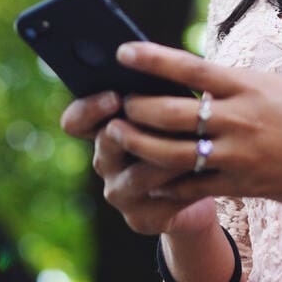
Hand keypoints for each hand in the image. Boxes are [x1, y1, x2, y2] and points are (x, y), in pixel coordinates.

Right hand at [60, 89, 218, 237]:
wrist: (200, 185)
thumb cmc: (183, 133)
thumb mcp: (169, 109)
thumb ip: (157, 93)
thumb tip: (162, 62)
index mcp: (102, 129)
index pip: (75, 120)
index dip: (89, 108)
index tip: (114, 96)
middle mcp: (104, 161)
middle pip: (106, 143)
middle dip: (134, 129)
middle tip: (159, 117)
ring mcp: (119, 192)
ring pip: (138, 174)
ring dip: (167, 157)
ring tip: (192, 141)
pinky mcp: (140, 218)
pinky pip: (162, 201)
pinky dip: (185, 185)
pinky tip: (205, 171)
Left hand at [107, 41, 281, 206]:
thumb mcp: (267, 85)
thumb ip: (227, 84)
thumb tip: (183, 76)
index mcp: (246, 86)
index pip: (191, 67)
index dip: (153, 60)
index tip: (123, 51)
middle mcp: (239, 119)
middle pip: (172, 113)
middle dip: (137, 109)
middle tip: (117, 103)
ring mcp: (239, 154)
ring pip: (173, 152)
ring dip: (139, 144)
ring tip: (120, 135)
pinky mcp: (241, 185)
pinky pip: (192, 186)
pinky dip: (164, 181)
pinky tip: (147, 174)